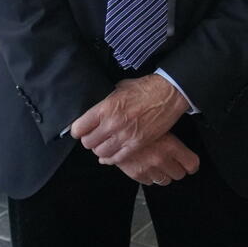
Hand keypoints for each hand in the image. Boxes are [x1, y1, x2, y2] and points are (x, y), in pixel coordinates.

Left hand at [71, 75, 188, 163]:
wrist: (169, 93)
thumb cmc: (146, 88)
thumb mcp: (120, 87)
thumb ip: (107, 100)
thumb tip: (97, 107)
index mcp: (106, 108)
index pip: (79, 128)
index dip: (78, 129)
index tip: (81, 129)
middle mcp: (112, 123)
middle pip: (88, 143)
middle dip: (89, 140)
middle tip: (94, 136)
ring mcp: (125, 136)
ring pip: (100, 152)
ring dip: (100, 149)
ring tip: (104, 144)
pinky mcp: (137, 144)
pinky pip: (117, 158)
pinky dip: (111, 158)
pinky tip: (110, 155)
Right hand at [111, 131, 198, 186]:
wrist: (114, 129)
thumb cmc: (138, 122)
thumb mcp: (161, 125)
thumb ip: (173, 138)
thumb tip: (183, 146)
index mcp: (171, 145)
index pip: (192, 164)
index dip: (191, 163)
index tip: (189, 162)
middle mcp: (161, 159)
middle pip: (179, 174)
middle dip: (177, 168)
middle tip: (173, 161)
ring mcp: (148, 168)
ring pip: (165, 181)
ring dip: (164, 174)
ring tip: (160, 164)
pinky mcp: (136, 174)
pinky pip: (150, 182)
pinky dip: (150, 176)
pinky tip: (148, 166)